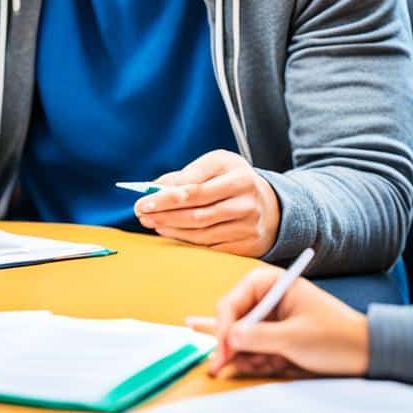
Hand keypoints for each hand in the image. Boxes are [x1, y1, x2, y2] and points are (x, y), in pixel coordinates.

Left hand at [134, 150, 280, 256]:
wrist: (271, 206)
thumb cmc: (235, 180)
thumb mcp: (218, 165)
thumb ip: (188, 174)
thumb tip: (156, 186)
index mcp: (239, 178)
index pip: (195, 190)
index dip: (165, 198)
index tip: (143, 201)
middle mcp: (246, 203)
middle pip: (196, 214)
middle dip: (164, 215)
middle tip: (141, 215)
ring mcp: (248, 228)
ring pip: (201, 234)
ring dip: (171, 230)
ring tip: (153, 223)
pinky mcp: (247, 247)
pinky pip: (210, 247)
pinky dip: (187, 242)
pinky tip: (172, 234)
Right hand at [187, 264, 369, 379]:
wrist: (367, 353)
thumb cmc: (334, 337)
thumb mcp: (294, 338)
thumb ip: (258, 337)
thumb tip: (229, 338)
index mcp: (270, 283)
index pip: (233, 301)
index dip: (224, 326)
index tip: (222, 351)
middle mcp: (267, 296)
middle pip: (234, 319)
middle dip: (231, 344)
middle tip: (220, 367)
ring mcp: (272, 317)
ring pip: (242, 337)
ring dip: (245, 354)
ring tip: (263, 365)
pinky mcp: (277, 335)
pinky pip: (255, 347)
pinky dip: (257, 359)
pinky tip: (270, 365)